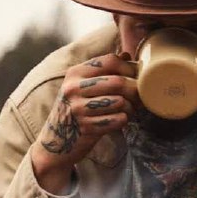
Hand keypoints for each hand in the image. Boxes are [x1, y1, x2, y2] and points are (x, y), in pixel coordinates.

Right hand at [30, 53, 139, 193]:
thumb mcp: (82, 86)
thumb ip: (103, 70)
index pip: (110, 61)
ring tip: (128, 109)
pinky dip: (124, 120)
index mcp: (75, 73)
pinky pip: (118, 120)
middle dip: (135, 90)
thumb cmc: (76, 110)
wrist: (56, 141)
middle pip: (118, 82)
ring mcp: (79, 109)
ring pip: (120, 102)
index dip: (130, 68)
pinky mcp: (87, 128)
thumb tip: (128, 56)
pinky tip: (119, 120)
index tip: (138, 77)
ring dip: (130, 107)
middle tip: (139, 97)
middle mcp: (74, 88)